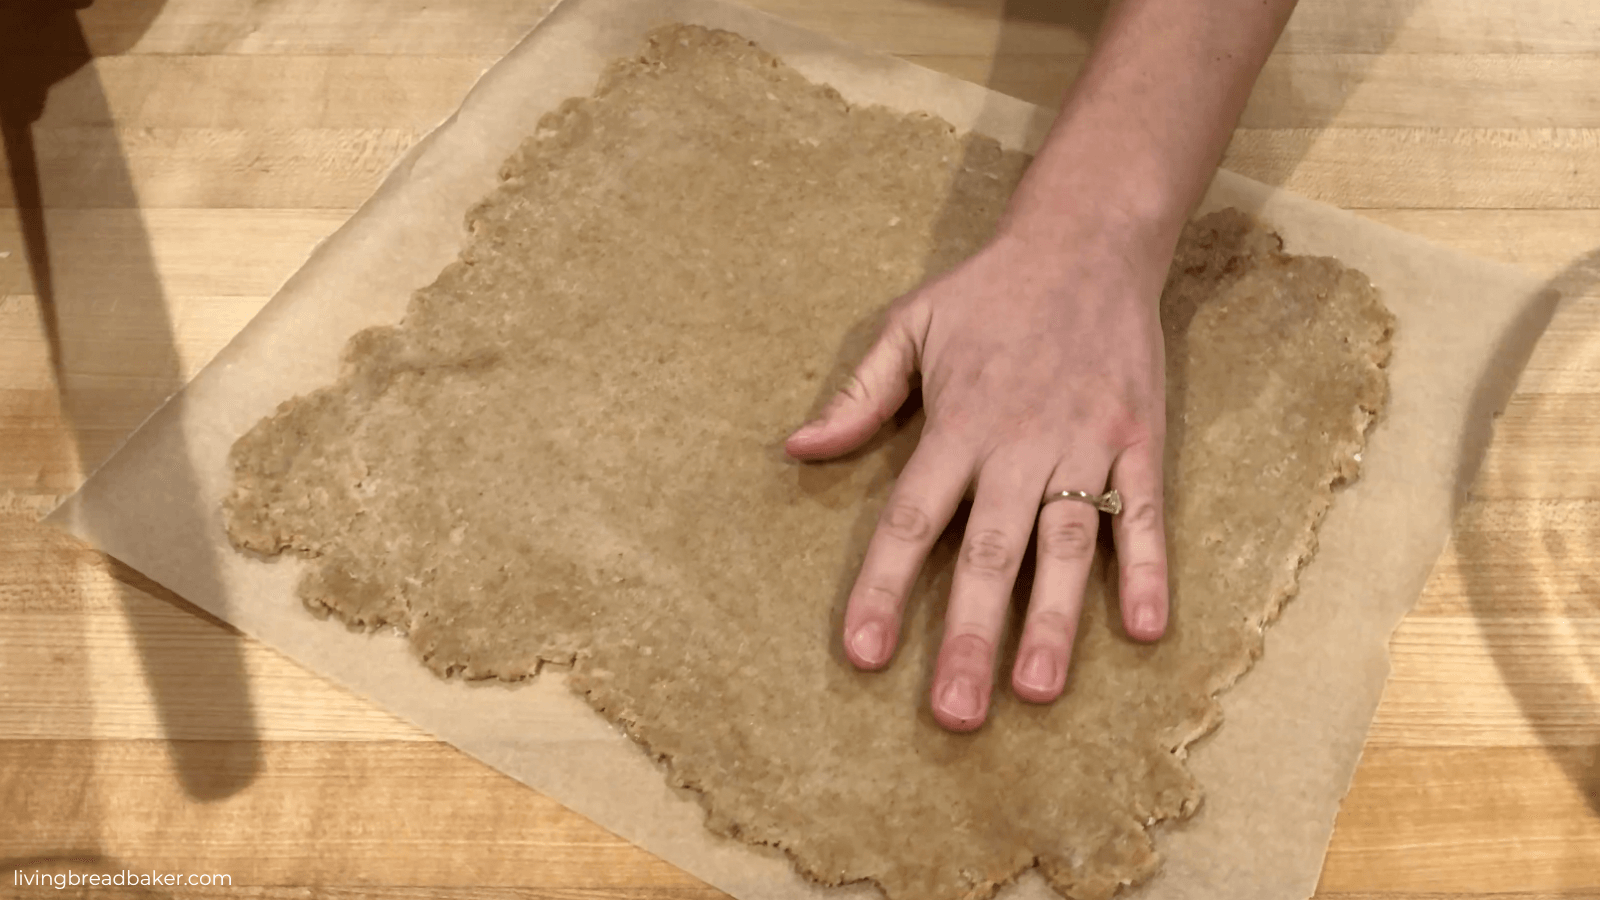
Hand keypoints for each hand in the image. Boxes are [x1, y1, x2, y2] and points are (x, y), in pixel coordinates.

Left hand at [786, 212, 1172, 731]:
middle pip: (990, 552)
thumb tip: (796, 448)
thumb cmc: (989, 290)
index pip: (913, 518)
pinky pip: (1146, 515)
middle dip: (971, 636)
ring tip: (1037, 693)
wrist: (1090, 238)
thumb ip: (857, 394)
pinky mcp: (1141, 441)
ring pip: (1068, 546)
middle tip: (954, 714)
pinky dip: (1149, 569)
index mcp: (959, 422)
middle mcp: (1022, 443)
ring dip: (1053, 621)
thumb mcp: (910, 324)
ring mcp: (1088, 444)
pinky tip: (1144, 631)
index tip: (863, 654)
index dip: (885, 588)